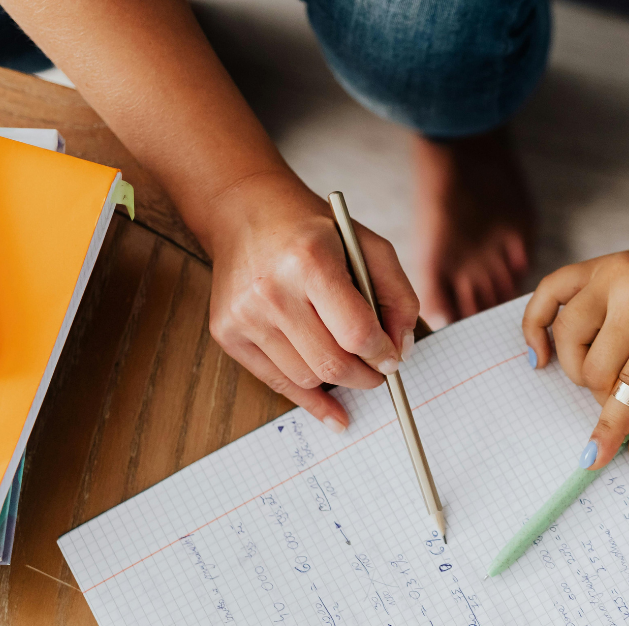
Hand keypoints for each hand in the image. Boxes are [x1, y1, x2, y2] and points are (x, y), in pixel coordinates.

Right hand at [203, 173, 419, 430]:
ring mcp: (245, 315)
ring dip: (338, 381)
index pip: (357, 333)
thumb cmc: (314, 231)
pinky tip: (333, 410)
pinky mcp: (227, 333)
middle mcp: (272, 291)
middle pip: (332, 363)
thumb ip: (397, 296)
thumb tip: (401, 350)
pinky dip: (310, 399)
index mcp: (311, 262)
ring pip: (306, 377)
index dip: (383, 355)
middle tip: (378, 372)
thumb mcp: (369, 247)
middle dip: (366, 377)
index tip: (392, 359)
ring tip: (352, 366)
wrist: (246, 211)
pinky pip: (276, 382)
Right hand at [522, 234, 628, 467]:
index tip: (593, 458)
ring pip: (567, 337)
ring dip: (580, 368)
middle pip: (594, 367)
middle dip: (610, 394)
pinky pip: (548, 292)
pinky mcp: (598, 264)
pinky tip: (542, 354)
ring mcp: (613, 271)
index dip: (612, 427)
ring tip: (611, 370)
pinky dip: (535, 325)